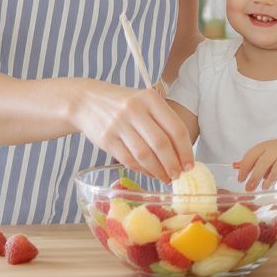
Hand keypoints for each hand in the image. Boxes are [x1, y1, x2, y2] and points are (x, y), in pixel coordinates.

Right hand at [70, 81, 192, 182]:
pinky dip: (141, 170)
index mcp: (150, 98)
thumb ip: (162, 122)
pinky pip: (128, 160)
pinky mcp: (106, 139)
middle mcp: (134, 109)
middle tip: (178, 175)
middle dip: (173, 164)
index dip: (185, 150)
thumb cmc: (122, 104)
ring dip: (158, 171)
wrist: (86, 101)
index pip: (175, 128)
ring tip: (165, 178)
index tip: (190, 165)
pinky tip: (148, 172)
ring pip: (144, 155)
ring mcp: (118, 124)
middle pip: (161, 143)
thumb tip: (182, 154)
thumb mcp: (143, 102)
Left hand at [235, 138, 276, 190]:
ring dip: (270, 178)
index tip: (240, 180)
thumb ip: (250, 161)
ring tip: (264, 187)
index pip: (251, 156)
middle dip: (255, 176)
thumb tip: (234, 166)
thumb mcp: (263, 153)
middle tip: (249, 188)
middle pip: (263, 162)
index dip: (244, 168)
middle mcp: (274, 149)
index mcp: (263, 147)